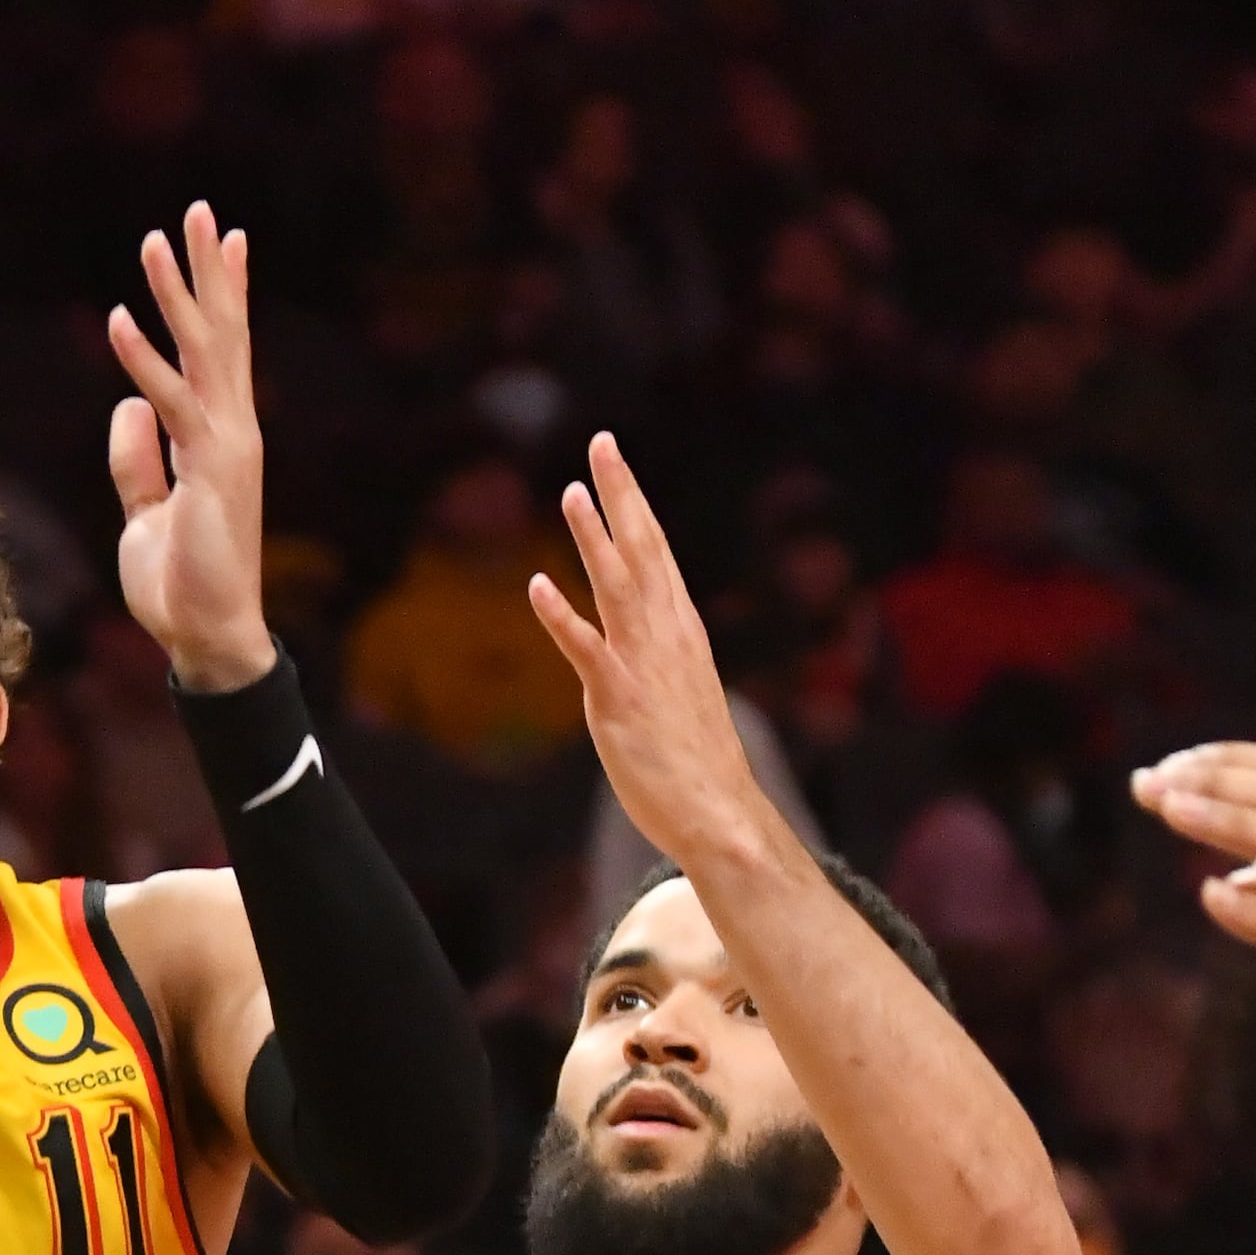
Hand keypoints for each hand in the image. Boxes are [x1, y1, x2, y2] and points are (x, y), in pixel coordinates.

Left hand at [108, 209, 272, 690]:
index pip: (221, 351)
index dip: (219, 294)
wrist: (206, 635)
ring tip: (158, 237)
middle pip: (222, 333)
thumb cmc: (180, 580)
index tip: (220, 241)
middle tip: (200, 210)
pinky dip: (143, 359)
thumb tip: (130, 405)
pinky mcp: (209, 469)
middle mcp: (232, 428)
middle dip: (208, 270)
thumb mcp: (145, 510)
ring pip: (202, 352)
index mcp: (220, 434)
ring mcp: (226, 445)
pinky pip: (170, 402)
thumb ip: (138, 458)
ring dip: (177, 293)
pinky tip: (119, 317)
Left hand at [528, 431, 767, 874]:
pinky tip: (537, 585)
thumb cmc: (695, 758)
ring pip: (616, 587)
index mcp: (679, 628)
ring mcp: (642, 666)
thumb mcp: (678, 688)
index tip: (612, 458)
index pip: (655, 550)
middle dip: (621, 494)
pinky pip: (586, 651)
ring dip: (594, 538)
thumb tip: (643, 632)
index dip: (632, 502)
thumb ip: (657, 653)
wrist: (718, 812)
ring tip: (572, 493)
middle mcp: (665, 635)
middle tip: (602, 442)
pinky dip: (561, 616)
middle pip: (642, 550)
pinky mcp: (618, 702)